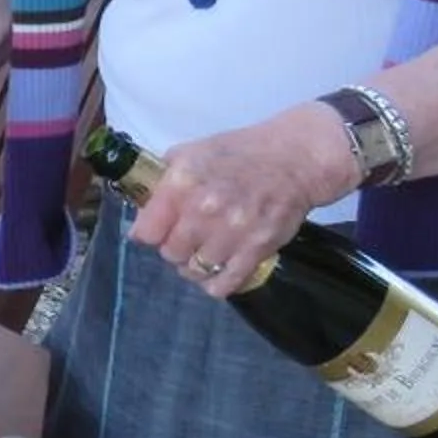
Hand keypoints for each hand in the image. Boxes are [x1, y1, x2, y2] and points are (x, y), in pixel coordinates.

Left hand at [125, 105, 356, 298]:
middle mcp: (204, 210)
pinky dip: (216, 284)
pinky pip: (225, 283)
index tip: (156, 231)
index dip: (148, 234)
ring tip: (202, 253)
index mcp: (182, 183)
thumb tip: (142, 212)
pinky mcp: (257, 249)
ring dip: (194, 266)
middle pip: (170, 253)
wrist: (294, 158)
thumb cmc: (239, 153)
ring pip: (195, 271)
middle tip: (185, 239)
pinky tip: (216, 272)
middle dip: (173, 248)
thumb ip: (162, 181)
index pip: (146, 232)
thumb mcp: (191, 153)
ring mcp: (232, 232)